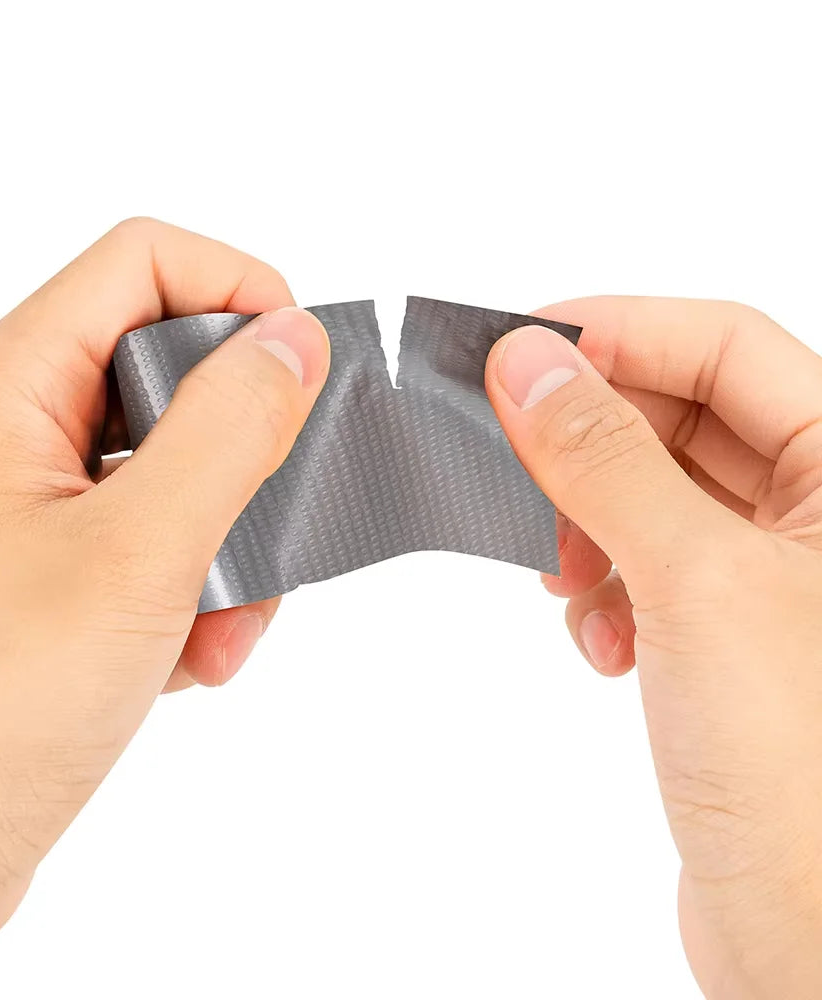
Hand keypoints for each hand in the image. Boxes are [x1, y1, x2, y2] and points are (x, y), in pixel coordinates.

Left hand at [0, 219, 329, 998]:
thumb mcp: (141, 553)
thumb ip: (229, 429)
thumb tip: (291, 341)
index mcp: (4, 390)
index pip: (141, 263)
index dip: (237, 290)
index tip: (300, 368)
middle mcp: (4, 434)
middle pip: (163, 370)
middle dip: (239, 450)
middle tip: (268, 520)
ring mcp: (21, 508)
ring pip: (167, 471)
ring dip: (223, 541)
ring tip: (224, 628)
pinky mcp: (42, 576)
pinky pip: (146, 543)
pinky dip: (189, 593)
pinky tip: (193, 661)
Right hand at [485, 300, 821, 999]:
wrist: (804, 935)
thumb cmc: (804, 773)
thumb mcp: (695, 579)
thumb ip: (607, 458)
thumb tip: (528, 362)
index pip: (728, 345)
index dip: (621, 332)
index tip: (520, 346)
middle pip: (682, 415)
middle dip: (590, 439)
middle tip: (511, 454)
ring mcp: (772, 574)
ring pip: (652, 491)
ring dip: (588, 521)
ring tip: (565, 578)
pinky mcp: (723, 631)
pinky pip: (643, 561)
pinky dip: (602, 585)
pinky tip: (597, 640)